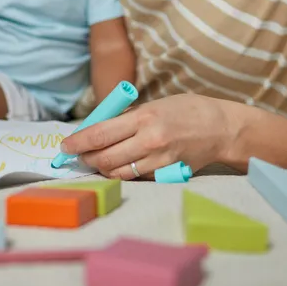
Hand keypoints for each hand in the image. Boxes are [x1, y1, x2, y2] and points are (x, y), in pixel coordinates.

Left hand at [59, 94, 231, 179]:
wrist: (221, 128)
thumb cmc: (185, 111)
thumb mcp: (153, 106)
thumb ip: (126, 119)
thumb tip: (96, 132)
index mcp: (143, 118)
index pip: (100, 134)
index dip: (78, 143)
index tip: (65, 147)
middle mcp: (150, 141)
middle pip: (105, 158)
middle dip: (87, 159)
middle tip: (80, 156)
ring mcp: (160, 160)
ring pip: (118, 173)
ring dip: (103, 169)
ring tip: (98, 161)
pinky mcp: (168, 174)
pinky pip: (137, 179)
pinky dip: (124, 174)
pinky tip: (122, 166)